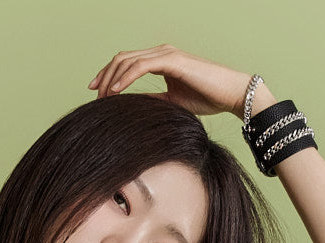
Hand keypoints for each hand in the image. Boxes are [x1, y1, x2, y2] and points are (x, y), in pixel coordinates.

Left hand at [88, 45, 251, 118]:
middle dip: (104, 76)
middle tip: (93, 97)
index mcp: (160, 61)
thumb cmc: (207, 98)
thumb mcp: (171, 103)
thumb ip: (152, 101)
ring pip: (128, 60)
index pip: (127, 63)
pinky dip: (126, 78)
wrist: (231, 94)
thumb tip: (133, 106)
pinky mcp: (172, 60)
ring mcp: (166, 54)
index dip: (108, 76)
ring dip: (111, 78)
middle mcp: (161, 53)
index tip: (96, 93)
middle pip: (122, 59)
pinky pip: (141, 66)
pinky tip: (115, 91)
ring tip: (101, 98)